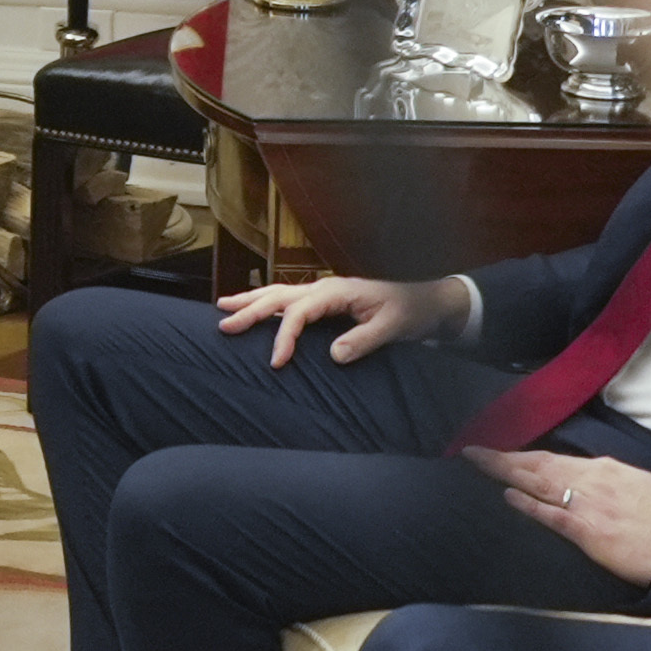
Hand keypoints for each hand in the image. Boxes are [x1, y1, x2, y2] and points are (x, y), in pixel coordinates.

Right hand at [216, 274, 463, 367]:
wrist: (428, 299)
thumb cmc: (411, 310)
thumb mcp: (393, 326)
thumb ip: (363, 340)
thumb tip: (333, 356)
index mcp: (338, 292)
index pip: (299, 312)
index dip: (284, 336)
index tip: (275, 363)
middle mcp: (326, 288)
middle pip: (279, 295)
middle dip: (249, 309)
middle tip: (223, 325)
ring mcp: (324, 292)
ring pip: (279, 293)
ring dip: (251, 300)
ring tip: (223, 306)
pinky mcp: (326, 300)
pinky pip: (289, 300)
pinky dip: (267, 302)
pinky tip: (254, 308)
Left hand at [462, 449, 650, 594]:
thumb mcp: (637, 484)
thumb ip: (608, 478)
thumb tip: (585, 474)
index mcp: (605, 469)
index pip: (555, 458)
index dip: (524, 454)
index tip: (500, 449)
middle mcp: (592, 481)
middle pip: (539, 464)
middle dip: (503, 457)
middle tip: (473, 450)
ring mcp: (588, 505)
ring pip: (539, 482)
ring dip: (506, 471)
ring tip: (478, 462)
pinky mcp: (589, 531)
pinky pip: (552, 514)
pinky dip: (527, 504)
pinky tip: (507, 496)